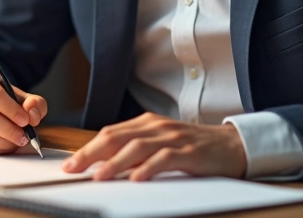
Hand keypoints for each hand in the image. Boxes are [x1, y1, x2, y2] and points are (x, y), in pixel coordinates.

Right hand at [0, 71, 46, 155]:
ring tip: (17, 140)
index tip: (25, 121)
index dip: (12, 110)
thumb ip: (35, 104)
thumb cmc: (8, 103)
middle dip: (9, 130)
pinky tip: (6, 145)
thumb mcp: (25, 98)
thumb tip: (32, 114)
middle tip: (24, 136)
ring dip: (5, 142)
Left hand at [61, 112, 246, 180]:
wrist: (232, 145)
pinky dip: (149, 168)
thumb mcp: (161, 144)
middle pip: (117, 137)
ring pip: (137, 147)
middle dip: (92, 154)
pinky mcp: (189, 151)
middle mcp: (156, 127)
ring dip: (115, 163)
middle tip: (73, 169)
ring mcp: (173, 138)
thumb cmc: (193, 148)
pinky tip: (136, 179)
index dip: (88, 148)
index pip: (110, 134)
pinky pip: (165, 158)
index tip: (70, 164)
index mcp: (147, 124)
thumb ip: (136, 151)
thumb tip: (104, 166)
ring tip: (98, 176)